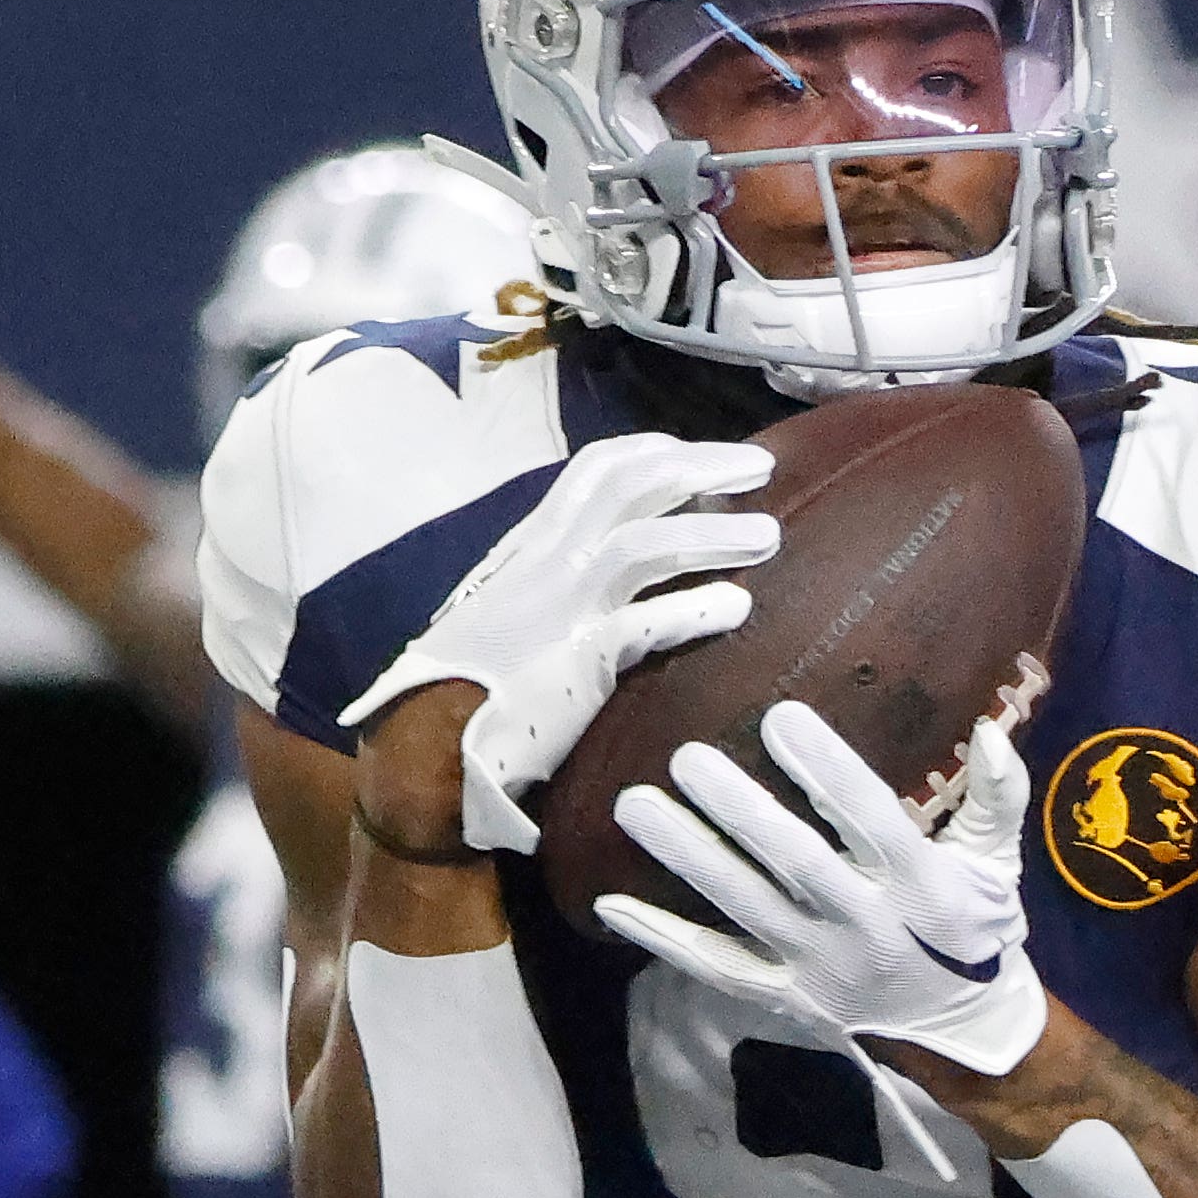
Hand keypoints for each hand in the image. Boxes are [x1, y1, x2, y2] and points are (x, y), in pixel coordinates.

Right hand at [340, 431, 774, 858]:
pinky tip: (737, 608)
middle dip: (701, 465)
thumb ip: (565, 584)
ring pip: (644, 543)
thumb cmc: (477, 686)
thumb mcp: (517, 614)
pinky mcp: (575, 660)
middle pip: (630, 487)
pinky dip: (695, 610)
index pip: (595, 471)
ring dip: (713, 532)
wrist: (427, 745)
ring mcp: (559, 607)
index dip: (654, 451)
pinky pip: (645, 623)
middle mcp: (545, 562)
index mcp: (531, 546)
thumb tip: (626, 572)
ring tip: (770, 534)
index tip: (700, 452)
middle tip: (762, 464)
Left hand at [600, 699, 1050, 1080]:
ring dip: (689, 858)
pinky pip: (719, 968)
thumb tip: (991, 731)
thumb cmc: (974, 931)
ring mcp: (821, 967)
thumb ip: (997, 798)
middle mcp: (868, 926)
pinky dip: (665, 939)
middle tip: (686, 758)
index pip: (871, 818)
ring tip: (635, 806)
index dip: (828, 769)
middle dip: (740, 813)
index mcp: (922, 886)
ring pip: (746, 909)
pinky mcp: (787, 997)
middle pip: (797, 865)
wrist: (964, 1034)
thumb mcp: (999, 865)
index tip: (782, 717)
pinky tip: (612, 904)